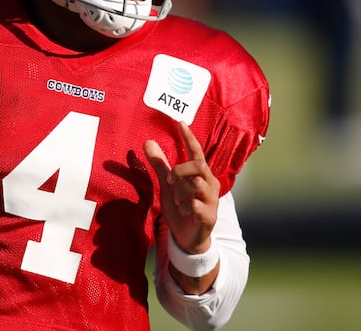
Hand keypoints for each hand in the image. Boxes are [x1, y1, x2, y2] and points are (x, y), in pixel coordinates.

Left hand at [143, 121, 219, 253]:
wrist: (187, 238)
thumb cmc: (180, 207)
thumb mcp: (167, 184)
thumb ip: (160, 164)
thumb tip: (148, 142)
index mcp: (201, 174)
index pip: (197, 152)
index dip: (189, 138)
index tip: (180, 123)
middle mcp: (210, 184)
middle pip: (198, 166)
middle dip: (180, 171)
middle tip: (170, 181)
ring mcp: (212, 200)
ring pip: (195, 185)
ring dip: (180, 193)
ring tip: (178, 202)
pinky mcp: (210, 216)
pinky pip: (195, 205)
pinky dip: (184, 208)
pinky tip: (184, 212)